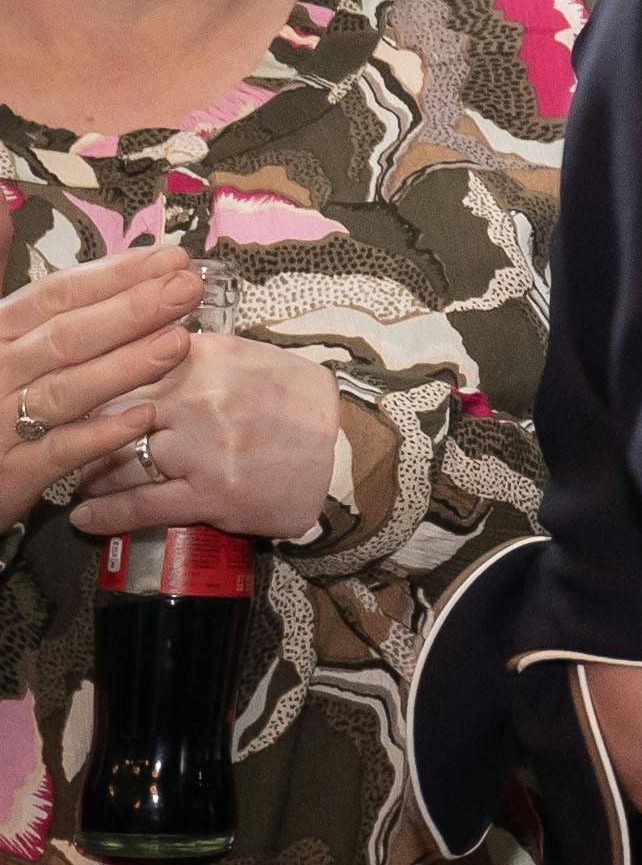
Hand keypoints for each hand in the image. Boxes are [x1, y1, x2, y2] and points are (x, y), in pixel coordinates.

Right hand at [1, 251, 203, 530]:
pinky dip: (99, 433)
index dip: (114, 275)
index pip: (55, 296)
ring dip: (123, 366)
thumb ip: (11, 281)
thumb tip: (5, 205)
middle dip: (131, 310)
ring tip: (179, 342)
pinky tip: (143, 416)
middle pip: (65, 337)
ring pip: (64, 391)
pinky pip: (58, 452)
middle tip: (189, 288)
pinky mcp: (9, 474)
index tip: (170, 257)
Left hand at [70, 332, 344, 544]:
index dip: (93, 385)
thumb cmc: (296, 402)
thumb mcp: (248, 357)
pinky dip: (105, 514)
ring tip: (78, 481)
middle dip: (83, 433)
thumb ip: (193, 353)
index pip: (125, 365)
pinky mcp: (211, 493)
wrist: (350, 449)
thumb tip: (141, 346)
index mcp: (206, 357)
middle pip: (112, 414)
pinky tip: (85, 518)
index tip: (76, 397)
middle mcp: (199, 398)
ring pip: (118, 461)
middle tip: (67, 444)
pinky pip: (141, 504)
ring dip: (89, 475)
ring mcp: (203, 447)